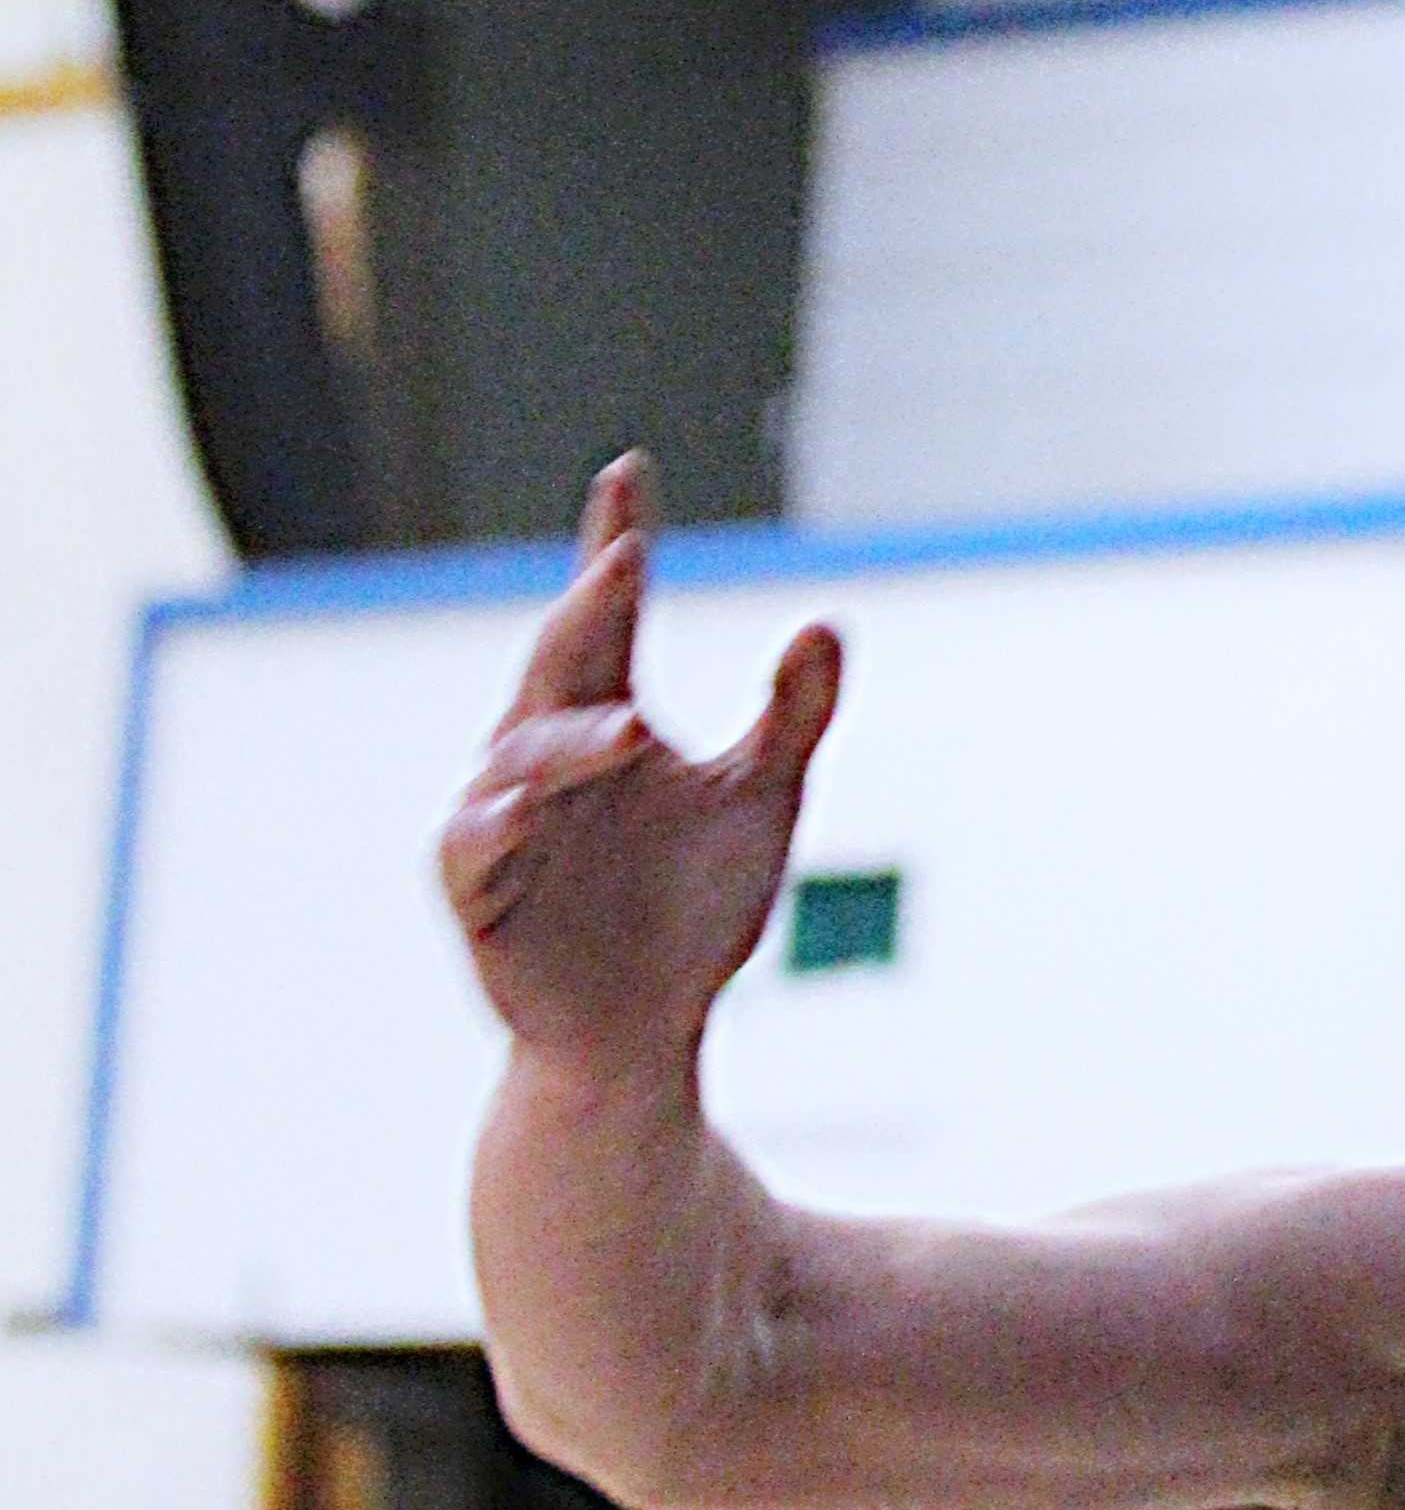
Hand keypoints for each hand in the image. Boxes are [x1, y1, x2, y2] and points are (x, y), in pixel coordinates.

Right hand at [439, 454, 841, 1069]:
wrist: (644, 1034)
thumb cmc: (693, 911)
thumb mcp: (762, 802)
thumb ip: (791, 715)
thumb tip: (827, 621)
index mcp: (607, 719)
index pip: (606, 615)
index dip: (614, 545)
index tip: (629, 474)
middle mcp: (549, 756)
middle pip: (560, 666)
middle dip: (586, 613)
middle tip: (624, 562)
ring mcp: (509, 823)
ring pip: (516, 757)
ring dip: (565, 739)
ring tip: (626, 731)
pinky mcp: (482, 896)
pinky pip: (473, 850)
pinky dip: (496, 827)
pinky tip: (527, 809)